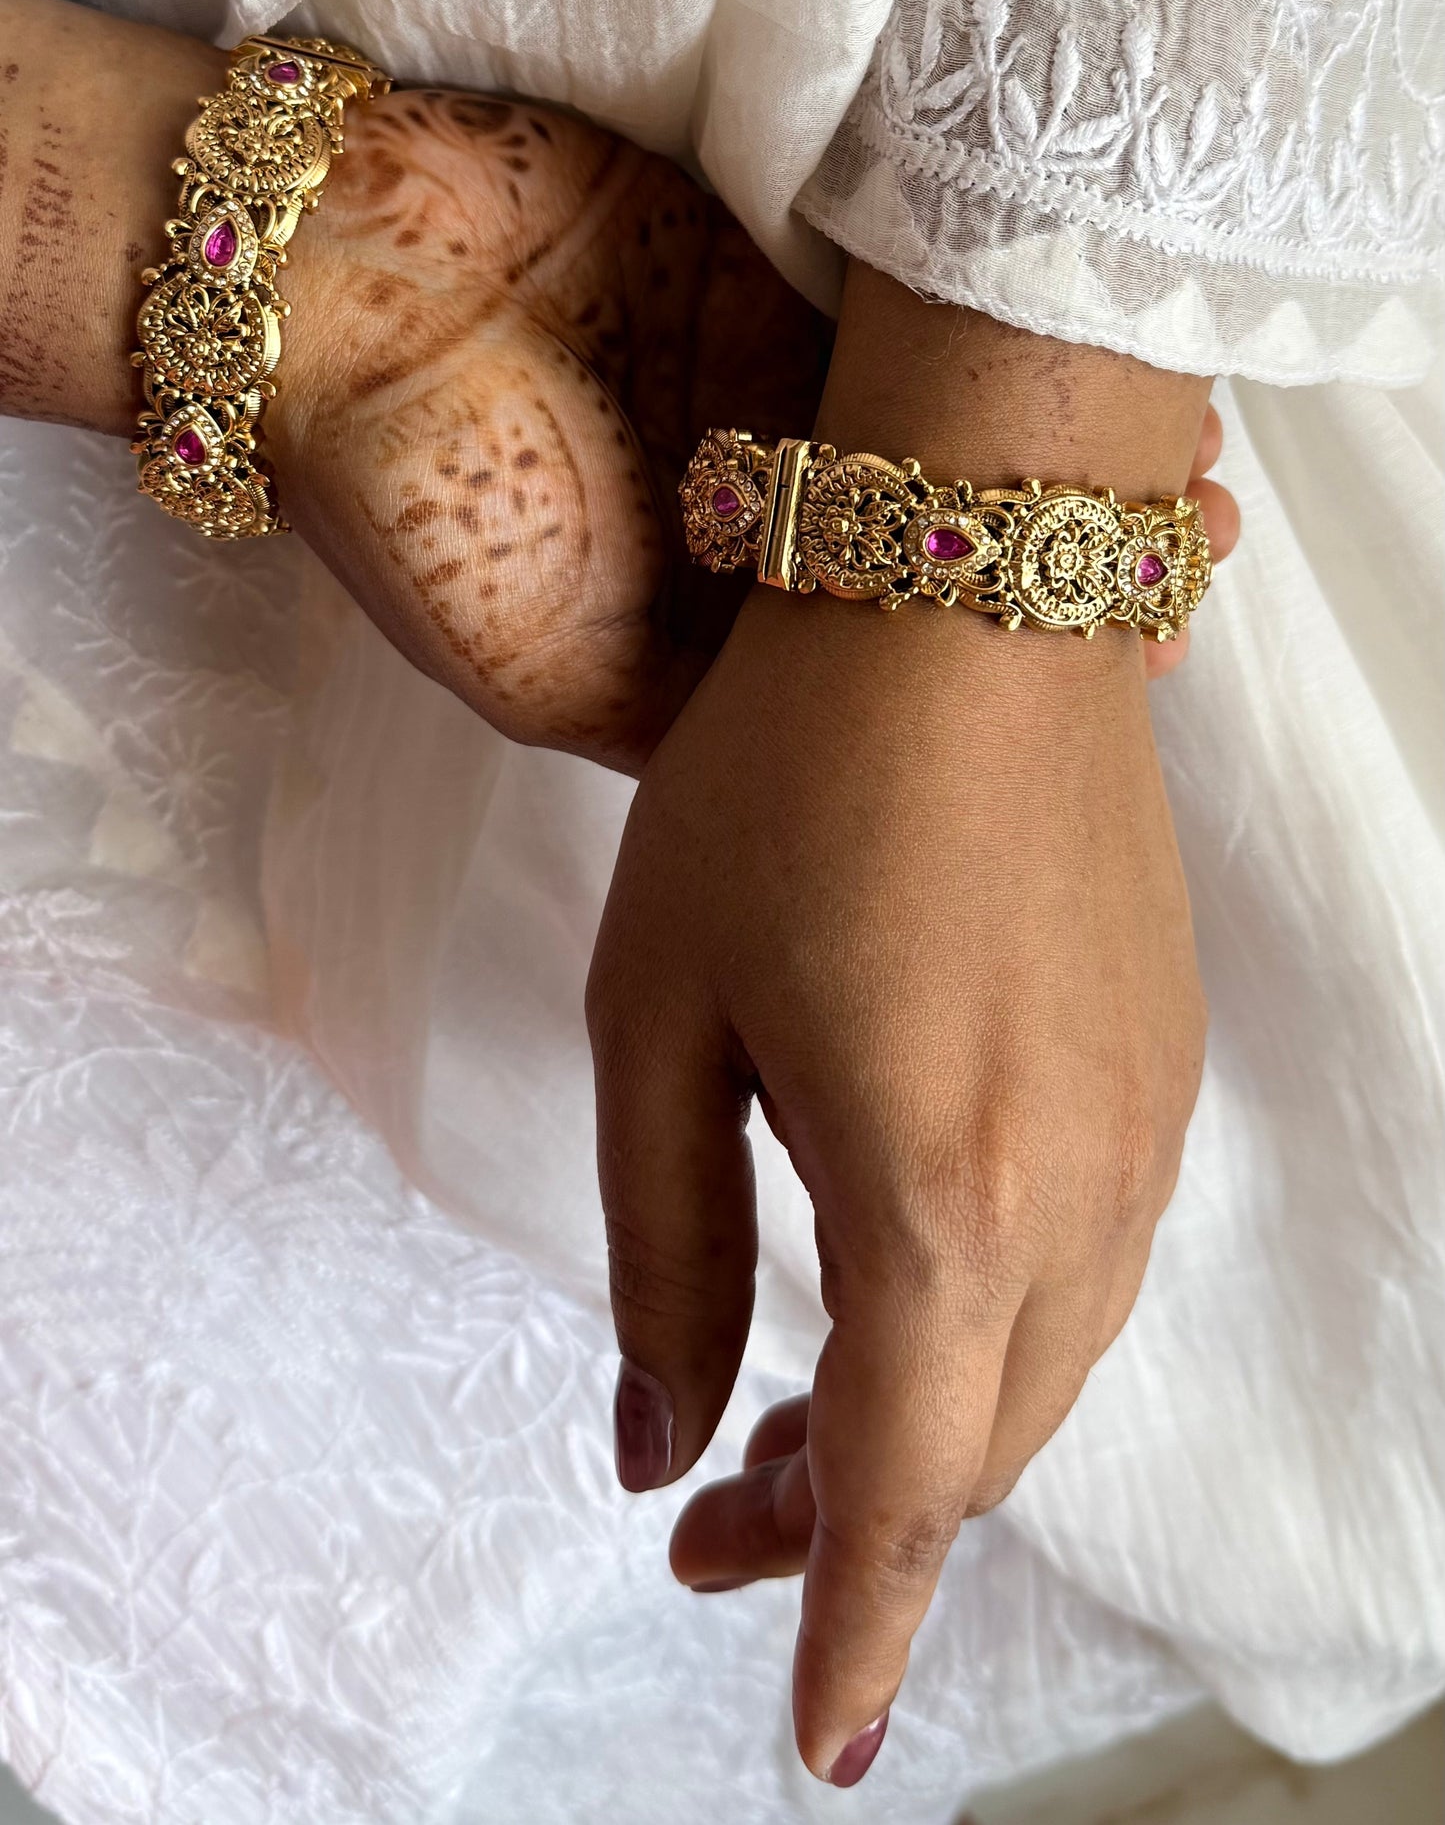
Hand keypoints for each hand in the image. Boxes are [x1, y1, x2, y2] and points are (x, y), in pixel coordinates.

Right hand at [272, 91, 1231, 769]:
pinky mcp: (780, 303)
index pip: (889, 695)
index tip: (1140, 664)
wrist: (336, 296)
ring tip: (1184, 465)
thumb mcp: (539, 673)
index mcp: (720, 653)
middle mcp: (770, 545)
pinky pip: (915, 331)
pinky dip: (1002, 351)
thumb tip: (856, 818)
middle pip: (943, 566)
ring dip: (1053, 457)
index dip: (1007, 689)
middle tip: (1194, 542)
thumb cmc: (420, 512)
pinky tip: (1089, 366)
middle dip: (1063, 562)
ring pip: (951, 449)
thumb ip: (684, 735)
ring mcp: (781, 419)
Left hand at [586, 270, 1226, 1783]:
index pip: (900, 1487)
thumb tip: (654, 1437)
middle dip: (853, 1526)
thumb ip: (662, 1251)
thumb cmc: (786, 791)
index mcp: (939, 1197)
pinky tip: (905, 1291)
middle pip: (981, 1446)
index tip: (815, 1738)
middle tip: (712, 1524)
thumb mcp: (659, 1017)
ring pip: (1044, 1369)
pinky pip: (1088, 1266)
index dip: (849, 1625)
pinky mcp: (1163, 1070)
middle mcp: (1080, 1197)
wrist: (970, 604)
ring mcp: (1147, 1133)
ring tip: (790, 1433)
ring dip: (928, 1430)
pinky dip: (993, 1333)